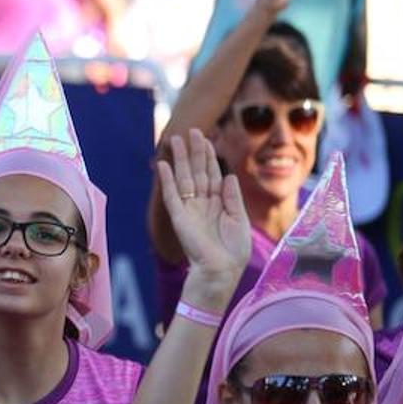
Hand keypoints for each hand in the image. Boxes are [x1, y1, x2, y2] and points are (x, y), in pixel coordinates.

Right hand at [156, 129, 249, 310]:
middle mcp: (201, 204)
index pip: (211, 175)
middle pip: (196, 172)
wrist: (221, 272)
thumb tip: (228, 175)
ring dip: (179, 159)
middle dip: (194, 152)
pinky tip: (163, 165)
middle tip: (192, 131)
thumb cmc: (233, 252)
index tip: (206, 139)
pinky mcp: (180, 218)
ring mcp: (189, 210)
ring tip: (175, 140)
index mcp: (217, 204)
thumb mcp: (239, 220)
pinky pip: (172, 195)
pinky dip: (167, 180)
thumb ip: (232, 198)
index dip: (209, 157)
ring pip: (184, 178)